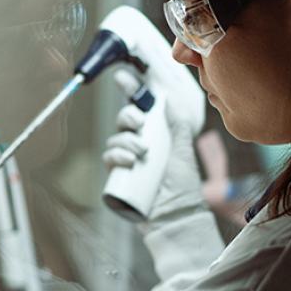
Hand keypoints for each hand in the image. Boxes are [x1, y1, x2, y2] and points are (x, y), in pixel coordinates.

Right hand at [102, 64, 205, 221]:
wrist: (175, 215)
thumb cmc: (182, 185)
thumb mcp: (182, 149)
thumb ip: (177, 125)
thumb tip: (168, 98)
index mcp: (155, 133)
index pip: (140, 107)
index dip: (130, 90)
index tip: (123, 75)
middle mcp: (138, 143)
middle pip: (124, 119)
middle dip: (128, 116)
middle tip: (139, 123)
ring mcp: (127, 159)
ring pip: (115, 138)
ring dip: (125, 140)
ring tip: (142, 152)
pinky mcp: (117, 175)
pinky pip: (109, 158)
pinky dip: (116, 156)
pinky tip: (129, 161)